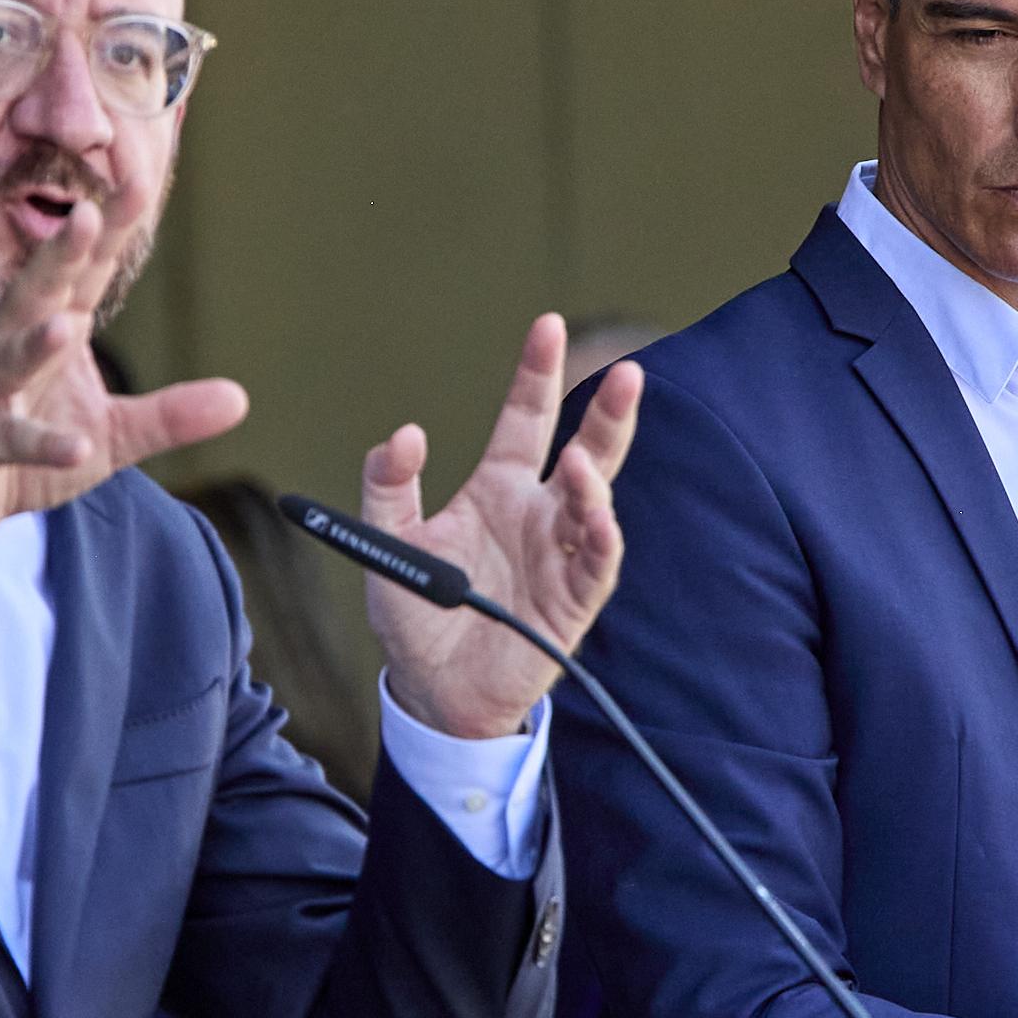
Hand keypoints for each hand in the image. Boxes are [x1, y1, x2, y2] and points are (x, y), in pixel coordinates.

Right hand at [0, 214, 248, 560]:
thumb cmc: (29, 446)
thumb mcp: (111, 434)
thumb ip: (170, 415)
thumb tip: (241, 398)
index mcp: (49, 331)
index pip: (85, 273)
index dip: (108, 230)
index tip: (136, 180)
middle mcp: (9, 348)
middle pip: (37, 295)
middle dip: (59, 256)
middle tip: (85, 215)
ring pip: (6, 360)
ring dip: (33, 344)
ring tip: (64, 328)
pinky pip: (4, 440)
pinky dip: (39, 442)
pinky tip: (73, 445)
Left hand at [366, 315, 643, 740]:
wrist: (435, 692)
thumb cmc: (417, 617)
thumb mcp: (390, 545)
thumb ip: (388, 488)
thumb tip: (403, 434)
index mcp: (497, 489)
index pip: (525, 419)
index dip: (536, 375)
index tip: (548, 326)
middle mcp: (538, 514)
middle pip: (584, 450)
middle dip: (608, 413)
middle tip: (629, 372)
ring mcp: (560, 554)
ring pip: (596, 501)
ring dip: (596, 476)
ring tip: (582, 456)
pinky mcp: (573, 600)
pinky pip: (596, 561)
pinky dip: (599, 534)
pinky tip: (593, 513)